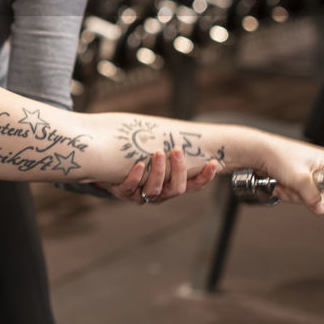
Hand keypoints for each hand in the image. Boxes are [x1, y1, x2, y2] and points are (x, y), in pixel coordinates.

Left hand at [101, 149, 218, 204]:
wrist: (110, 168)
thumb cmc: (139, 159)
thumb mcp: (157, 155)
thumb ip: (170, 147)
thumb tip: (184, 128)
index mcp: (171, 186)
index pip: (193, 185)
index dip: (205, 177)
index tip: (213, 163)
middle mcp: (160, 194)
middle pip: (176, 189)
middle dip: (179, 170)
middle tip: (177, 150)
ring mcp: (141, 195)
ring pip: (155, 190)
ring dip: (158, 172)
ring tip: (158, 154)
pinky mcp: (123, 193)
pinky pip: (130, 188)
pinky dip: (136, 177)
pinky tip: (139, 165)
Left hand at [255, 139, 323, 214]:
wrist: (257, 152)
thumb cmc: (278, 156)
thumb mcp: (300, 179)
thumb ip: (313, 196)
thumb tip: (320, 208)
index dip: (316, 193)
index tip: (305, 190)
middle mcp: (316, 165)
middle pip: (314, 193)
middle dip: (298, 194)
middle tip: (290, 186)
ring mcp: (303, 171)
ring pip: (302, 194)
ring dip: (289, 193)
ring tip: (282, 184)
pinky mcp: (291, 176)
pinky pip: (293, 192)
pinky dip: (284, 191)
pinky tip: (278, 185)